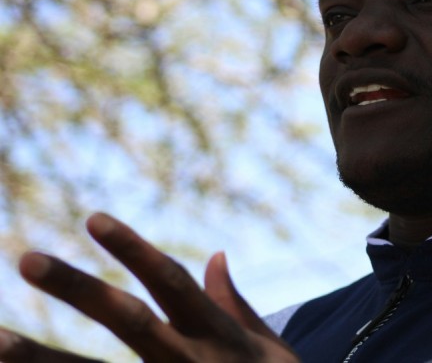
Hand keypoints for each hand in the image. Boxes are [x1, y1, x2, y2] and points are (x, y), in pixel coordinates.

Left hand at [0, 213, 299, 361]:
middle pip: (126, 320)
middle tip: (27, 258)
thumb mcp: (266, 345)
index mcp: (214, 334)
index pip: (169, 281)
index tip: (94, 219)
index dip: (133, 249)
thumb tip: (216, 254)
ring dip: (39, 359)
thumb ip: (234, 303)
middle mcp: (186, 360)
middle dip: (78, 289)